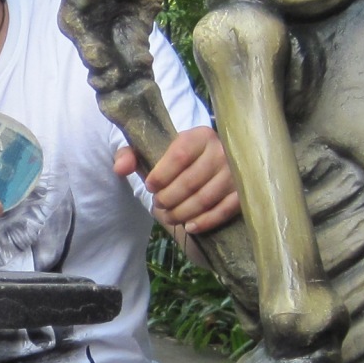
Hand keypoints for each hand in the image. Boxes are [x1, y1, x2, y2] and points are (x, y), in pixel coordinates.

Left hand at [117, 125, 240, 236]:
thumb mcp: (153, 153)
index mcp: (200, 136)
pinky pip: (223, 211)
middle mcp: (222, 150)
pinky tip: (189, 226)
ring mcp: (235, 173)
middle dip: (169, 199)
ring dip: (182, 213)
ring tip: (170, 216)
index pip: (179, 155)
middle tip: (160, 205)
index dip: (161, 175)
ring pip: (205, 198)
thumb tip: (120, 168)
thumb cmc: (176, 163)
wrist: (209, 168)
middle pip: (191, 181)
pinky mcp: (243, 193)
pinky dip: (205, 221)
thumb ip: (130, 156)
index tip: (151, 186)